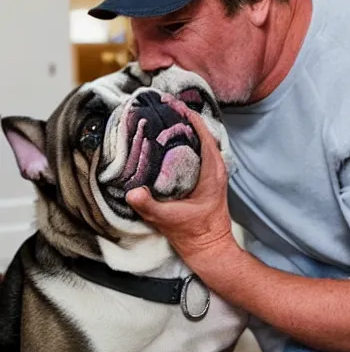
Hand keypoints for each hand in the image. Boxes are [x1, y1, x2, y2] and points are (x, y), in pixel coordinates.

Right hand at [125, 109, 234, 261]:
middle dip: (183, 118)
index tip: (172, 104)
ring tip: (163, 117)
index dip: (189, 117)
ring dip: (184, 129)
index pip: (204, 134)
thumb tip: (132, 193)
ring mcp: (213, 172)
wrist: (210, 247)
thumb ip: (150, 206)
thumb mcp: (169, 219)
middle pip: (201, 133)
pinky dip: (185, 141)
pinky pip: (198, 151)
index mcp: (213, 171)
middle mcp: (216, 167)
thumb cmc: (194, 234)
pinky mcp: (207, 177)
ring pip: (200, 141)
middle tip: (162, 106)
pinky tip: (168, 140)